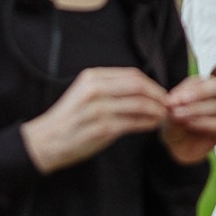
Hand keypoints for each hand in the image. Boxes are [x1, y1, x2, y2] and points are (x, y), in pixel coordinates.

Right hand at [22, 67, 172, 173]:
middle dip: (158, 95)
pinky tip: (154, 124)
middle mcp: (96, 90)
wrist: (47, 140)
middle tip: (168, 104)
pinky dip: (148, 123)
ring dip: (156, 110)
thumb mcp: (86, 94)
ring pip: (139, 104)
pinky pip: (134, 123)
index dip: (152, 84)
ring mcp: (99, 109)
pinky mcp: (102, 128)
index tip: (161, 93)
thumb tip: (142, 89)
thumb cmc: (70, 119)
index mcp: (92, 78)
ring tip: (164, 115)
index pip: (132, 75)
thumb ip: (110, 88)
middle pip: (139, 86)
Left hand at [160, 75, 215, 163]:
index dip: (188, 88)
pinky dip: (202, 123)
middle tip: (181, 101)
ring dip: (195, 110)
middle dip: (200, 92)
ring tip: (178, 115)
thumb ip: (174, 103)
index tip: (172, 98)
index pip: (202, 80)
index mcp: (205, 87)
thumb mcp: (170, 110)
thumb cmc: (175, 123)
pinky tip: (189, 124)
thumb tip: (174, 100)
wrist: (176, 146)